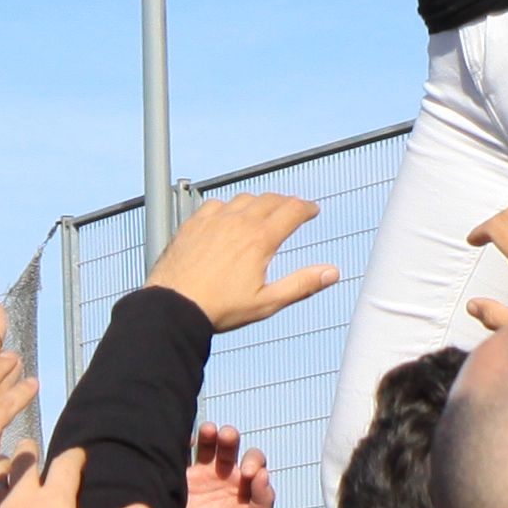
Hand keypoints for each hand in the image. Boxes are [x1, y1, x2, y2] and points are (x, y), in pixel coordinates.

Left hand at [146, 189, 339, 331]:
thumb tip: (332, 272)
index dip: (307, 208)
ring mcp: (214, 219)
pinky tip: (229, 215)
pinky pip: (216, 204)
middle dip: (286, 202)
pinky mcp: (194, 223)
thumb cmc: (220, 309)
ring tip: (264, 210)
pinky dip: (229, 206)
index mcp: (260, 239)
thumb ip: (301, 285)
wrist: (174, 306)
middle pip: (270, 200)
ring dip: (259, 202)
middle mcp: (239, 222)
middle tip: (294, 209)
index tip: (313, 210)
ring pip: (244, 199)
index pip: (292, 211)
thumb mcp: (267, 303)